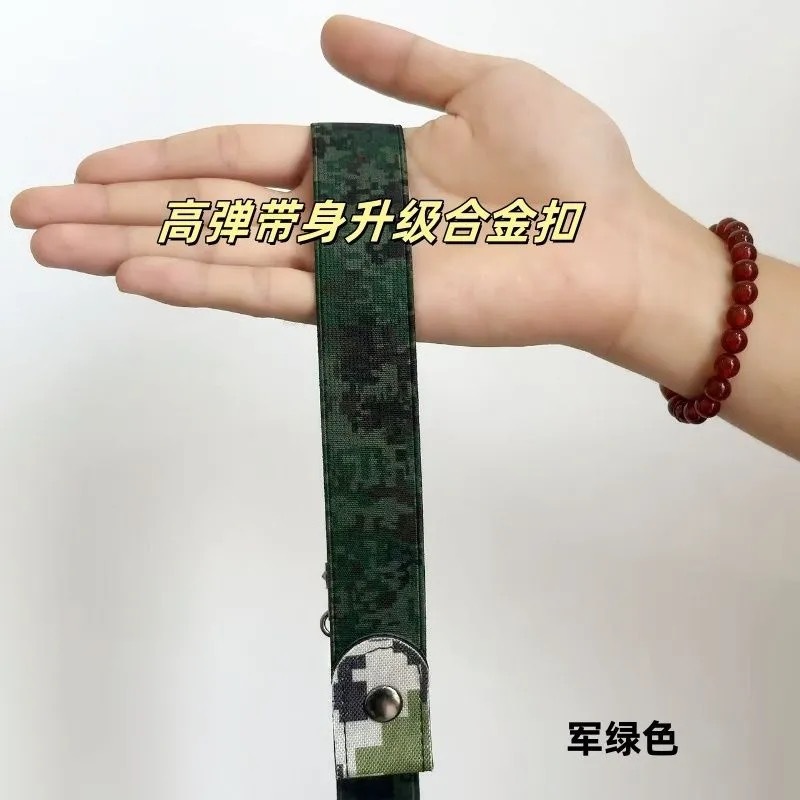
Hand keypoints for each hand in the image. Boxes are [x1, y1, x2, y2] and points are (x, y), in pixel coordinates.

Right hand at [11, 15, 682, 351]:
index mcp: (357, 166)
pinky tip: (141, 274)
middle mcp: (339, 220)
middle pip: (207, 211)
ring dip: (136, 249)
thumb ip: (400, 63)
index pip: (235, 160)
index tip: (91, 163)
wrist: (613, 238)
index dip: (162, 160)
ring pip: (222, 254)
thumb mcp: (478, 84)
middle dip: (118, 211)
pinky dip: (207, 283)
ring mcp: (350, 267)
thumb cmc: (568, 166)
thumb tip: (328, 32)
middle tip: (32, 216)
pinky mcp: (372, 305)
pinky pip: (275, 293)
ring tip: (56, 247)